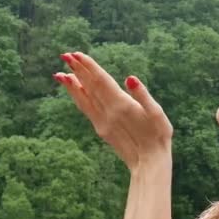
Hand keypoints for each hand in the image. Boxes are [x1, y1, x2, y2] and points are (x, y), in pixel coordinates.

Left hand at [53, 52, 172, 169]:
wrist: (149, 163)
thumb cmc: (158, 136)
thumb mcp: (157, 114)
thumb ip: (143, 95)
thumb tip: (130, 78)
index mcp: (121, 105)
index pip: (101, 81)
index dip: (88, 66)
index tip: (75, 54)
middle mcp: (108, 112)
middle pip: (89, 87)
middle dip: (77, 70)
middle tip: (64, 55)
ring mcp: (102, 122)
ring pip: (83, 99)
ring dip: (72, 86)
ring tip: (60, 74)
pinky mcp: (102, 130)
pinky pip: (86, 110)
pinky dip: (78, 98)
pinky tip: (75, 93)